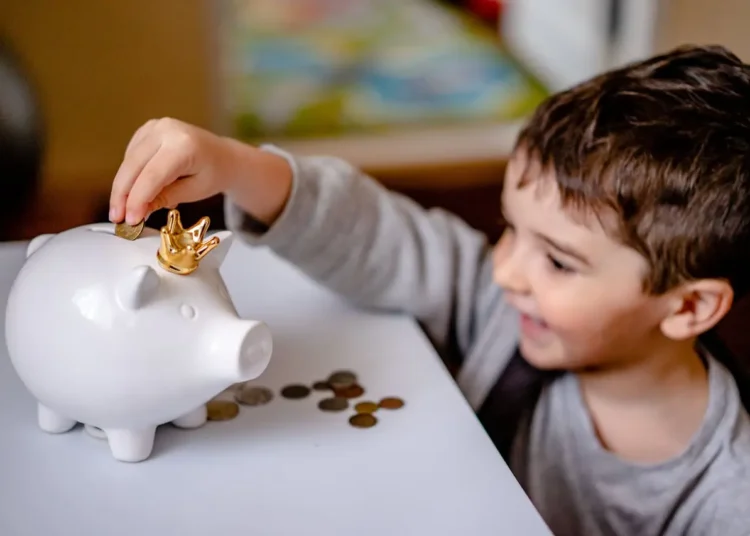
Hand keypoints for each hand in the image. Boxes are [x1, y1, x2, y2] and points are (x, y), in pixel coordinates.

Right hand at [109, 118, 291, 225]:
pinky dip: (129, 174)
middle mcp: (167, 130)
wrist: (223, 156)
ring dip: (122, 187)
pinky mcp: (148, 128)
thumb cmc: (212, 174)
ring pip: (128, 160)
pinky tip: (134, 190)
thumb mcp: (194, 192)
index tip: (128, 220)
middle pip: (134, 166)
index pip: (152, 175)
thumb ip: (164, 198)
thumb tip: (136, 211)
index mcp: (184, 145)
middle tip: (117, 218)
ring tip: (122, 210)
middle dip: (122, 195)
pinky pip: (131, 154)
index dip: (137, 199)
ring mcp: (156, 126)